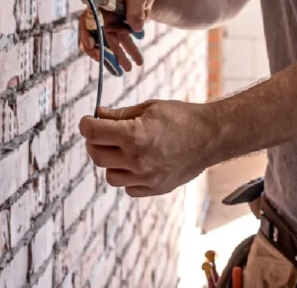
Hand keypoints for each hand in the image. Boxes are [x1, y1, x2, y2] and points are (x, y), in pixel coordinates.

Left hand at [78, 100, 217, 196]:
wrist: (210, 137)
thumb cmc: (181, 118)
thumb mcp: (149, 108)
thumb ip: (120, 115)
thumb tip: (98, 115)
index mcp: (134, 135)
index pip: (93, 133)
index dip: (86, 125)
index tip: (88, 122)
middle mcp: (136, 160)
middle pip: (96, 155)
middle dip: (95, 142)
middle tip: (103, 133)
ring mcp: (145, 177)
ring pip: (109, 175)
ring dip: (110, 161)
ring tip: (123, 149)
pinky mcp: (155, 189)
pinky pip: (128, 188)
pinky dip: (127, 176)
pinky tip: (137, 163)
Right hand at [79, 0, 155, 72]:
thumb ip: (136, 9)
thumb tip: (136, 28)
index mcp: (102, 2)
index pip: (88, 17)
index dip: (85, 32)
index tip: (89, 44)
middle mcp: (102, 15)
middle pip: (96, 35)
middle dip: (101, 50)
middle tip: (107, 61)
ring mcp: (109, 25)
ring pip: (109, 44)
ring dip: (118, 57)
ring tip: (129, 68)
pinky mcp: (118, 32)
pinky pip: (119, 46)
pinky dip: (126, 55)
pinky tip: (135, 63)